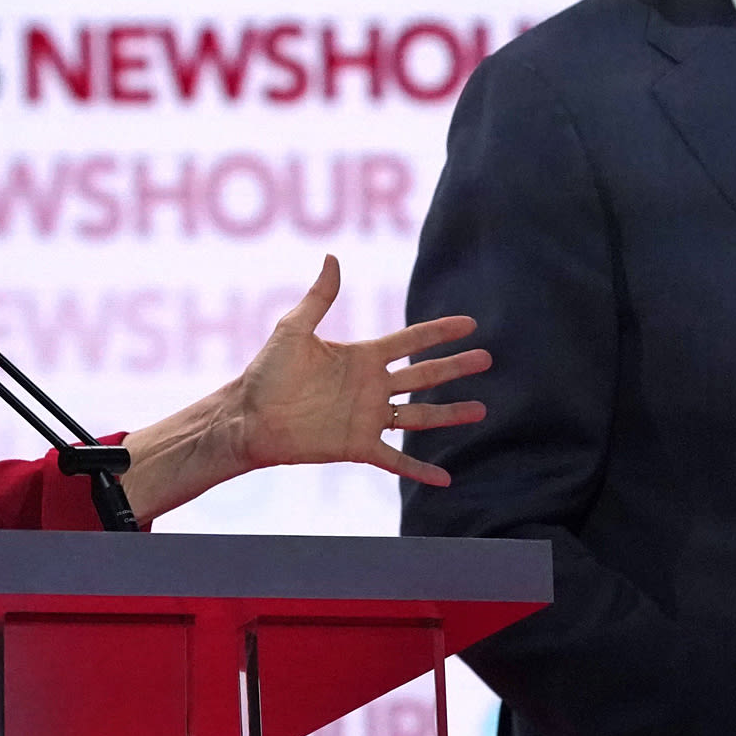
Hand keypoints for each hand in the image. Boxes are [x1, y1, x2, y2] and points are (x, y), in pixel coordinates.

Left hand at [227, 255, 489, 485]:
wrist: (249, 417)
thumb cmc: (266, 372)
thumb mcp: (293, 329)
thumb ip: (319, 297)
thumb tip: (332, 258)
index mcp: (361, 356)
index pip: (410, 341)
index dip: (439, 333)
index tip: (469, 324)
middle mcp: (371, 386)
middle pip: (424, 375)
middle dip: (455, 368)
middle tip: (487, 360)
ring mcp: (368, 417)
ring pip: (420, 415)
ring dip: (450, 414)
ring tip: (480, 410)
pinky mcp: (358, 446)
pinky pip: (396, 459)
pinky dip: (419, 469)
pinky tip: (444, 478)